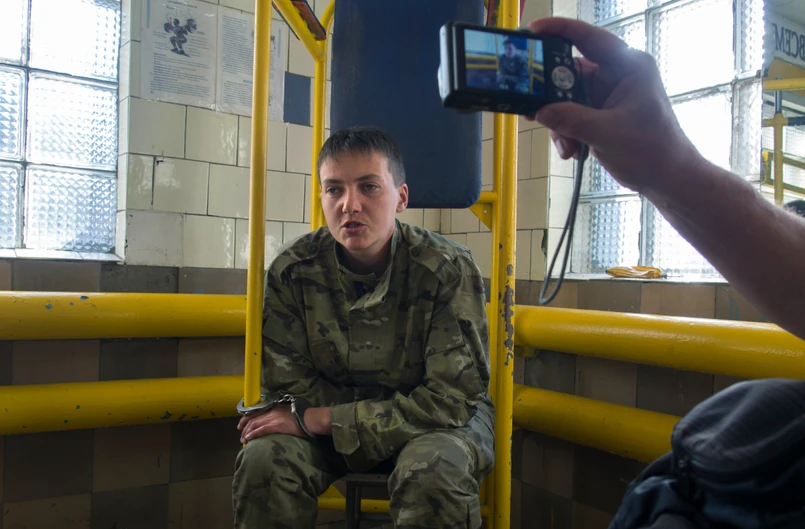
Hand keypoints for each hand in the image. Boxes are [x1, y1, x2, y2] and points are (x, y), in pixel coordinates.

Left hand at [237, 406, 301, 442]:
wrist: (308, 419)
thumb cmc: (300, 416)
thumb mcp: (287, 412)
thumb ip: (279, 414)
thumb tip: (274, 420)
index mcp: (273, 408)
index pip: (256, 412)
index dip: (246, 418)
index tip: (241, 424)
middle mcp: (270, 412)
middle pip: (253, 419)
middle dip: (244, 427)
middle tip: (240, 434)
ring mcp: (272, 419)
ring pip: (254, 425)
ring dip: (247, 433)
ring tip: (243, 440)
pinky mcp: (274, 426)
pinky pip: (260, 430)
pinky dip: (252, 435)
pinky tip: (248, 439)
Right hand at [525, 17, 703, 196]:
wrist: (666, 178)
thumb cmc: (652, 150)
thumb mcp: (608, 134)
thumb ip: (572, 120)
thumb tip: (539, 111)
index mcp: (627, 67)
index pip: (590, 39)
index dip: (560, 30)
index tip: (533, 31)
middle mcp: (616, 75)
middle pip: (570, 72)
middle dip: (552, 96)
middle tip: (532, 108)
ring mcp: (607, 95)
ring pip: (566, 98)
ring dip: (559, 123)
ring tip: (566, 146)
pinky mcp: (600, 114)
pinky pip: (571, 115)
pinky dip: (566, 132)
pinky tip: (572, 150)